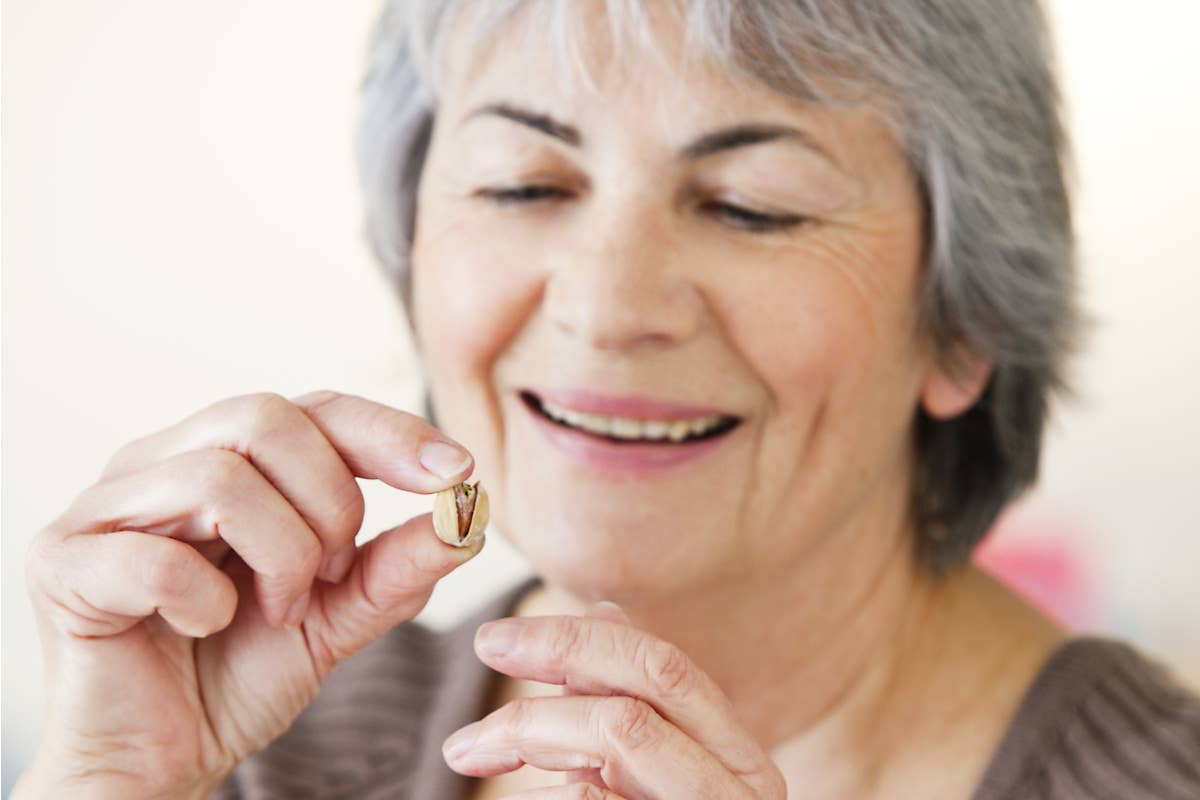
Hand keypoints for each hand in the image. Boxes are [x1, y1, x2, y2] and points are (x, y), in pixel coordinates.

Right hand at [18, 391, 481, 798]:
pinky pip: (152, 556)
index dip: (389, 432)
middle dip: (328, 501)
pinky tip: (204, 628)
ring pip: (218, 478)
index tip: (456, 471)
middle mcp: (161, 462)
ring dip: (276, 557)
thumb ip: (395, 567)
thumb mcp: (337, 618)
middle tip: (330, 574)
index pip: (314, 408)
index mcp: (225, 457)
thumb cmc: (238, 675)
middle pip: (265, 417)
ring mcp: (103, 506)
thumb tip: (466, 514)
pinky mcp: (60, 564)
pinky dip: (204, 601)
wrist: (159, 762)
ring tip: (276, 612)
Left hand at [442, 603, 786, 799]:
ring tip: (467, 746)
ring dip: (531, 721)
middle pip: (652, 675)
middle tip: (484, 645)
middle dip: (559, 646)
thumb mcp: (646, 776)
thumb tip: (605, 610)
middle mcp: (743, 783)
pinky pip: (600, 798)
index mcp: (731, 755)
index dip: (576, 634)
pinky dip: (565, 788)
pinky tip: (538, 793)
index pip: (661, 662)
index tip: (498, 639)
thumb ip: (631, 707)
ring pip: (624, 728)